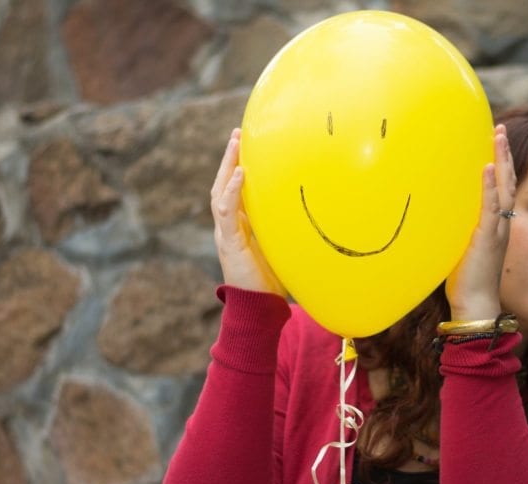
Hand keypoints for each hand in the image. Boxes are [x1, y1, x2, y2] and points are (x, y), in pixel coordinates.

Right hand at [210, 128, 286, 296]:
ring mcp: (226, 234)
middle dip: (228, 159)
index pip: (233, 191)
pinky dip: (232, 191)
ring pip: (220, 193)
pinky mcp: (229, 242)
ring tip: (235, 144)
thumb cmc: (272, 281)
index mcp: (238, 227)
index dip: (236, 168)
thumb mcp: (278, 246)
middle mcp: (228, 227)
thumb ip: (283, 228)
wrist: (259, 307)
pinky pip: (226, 211)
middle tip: (236, 133)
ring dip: (226, 167)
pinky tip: (240, 174)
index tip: (245, 144)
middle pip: (223, 185)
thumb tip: (308, 211)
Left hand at [445, 124, 516, 320]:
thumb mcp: (459, 251)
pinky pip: (492, 207)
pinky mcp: (487, 238)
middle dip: (504, 154)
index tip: (495, 144)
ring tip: (499, 136)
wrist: (476, 306)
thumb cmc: (466, 285)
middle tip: (500, 129)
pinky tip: (487, 167)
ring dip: (502, 160)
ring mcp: (496, 230)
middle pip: (507, 181)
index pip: (500, 190)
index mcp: (495, 227)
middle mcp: (500, 224)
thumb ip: (454, 234)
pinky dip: (491, 186)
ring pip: (504, 188)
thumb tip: (435, 220)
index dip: (500, 166)